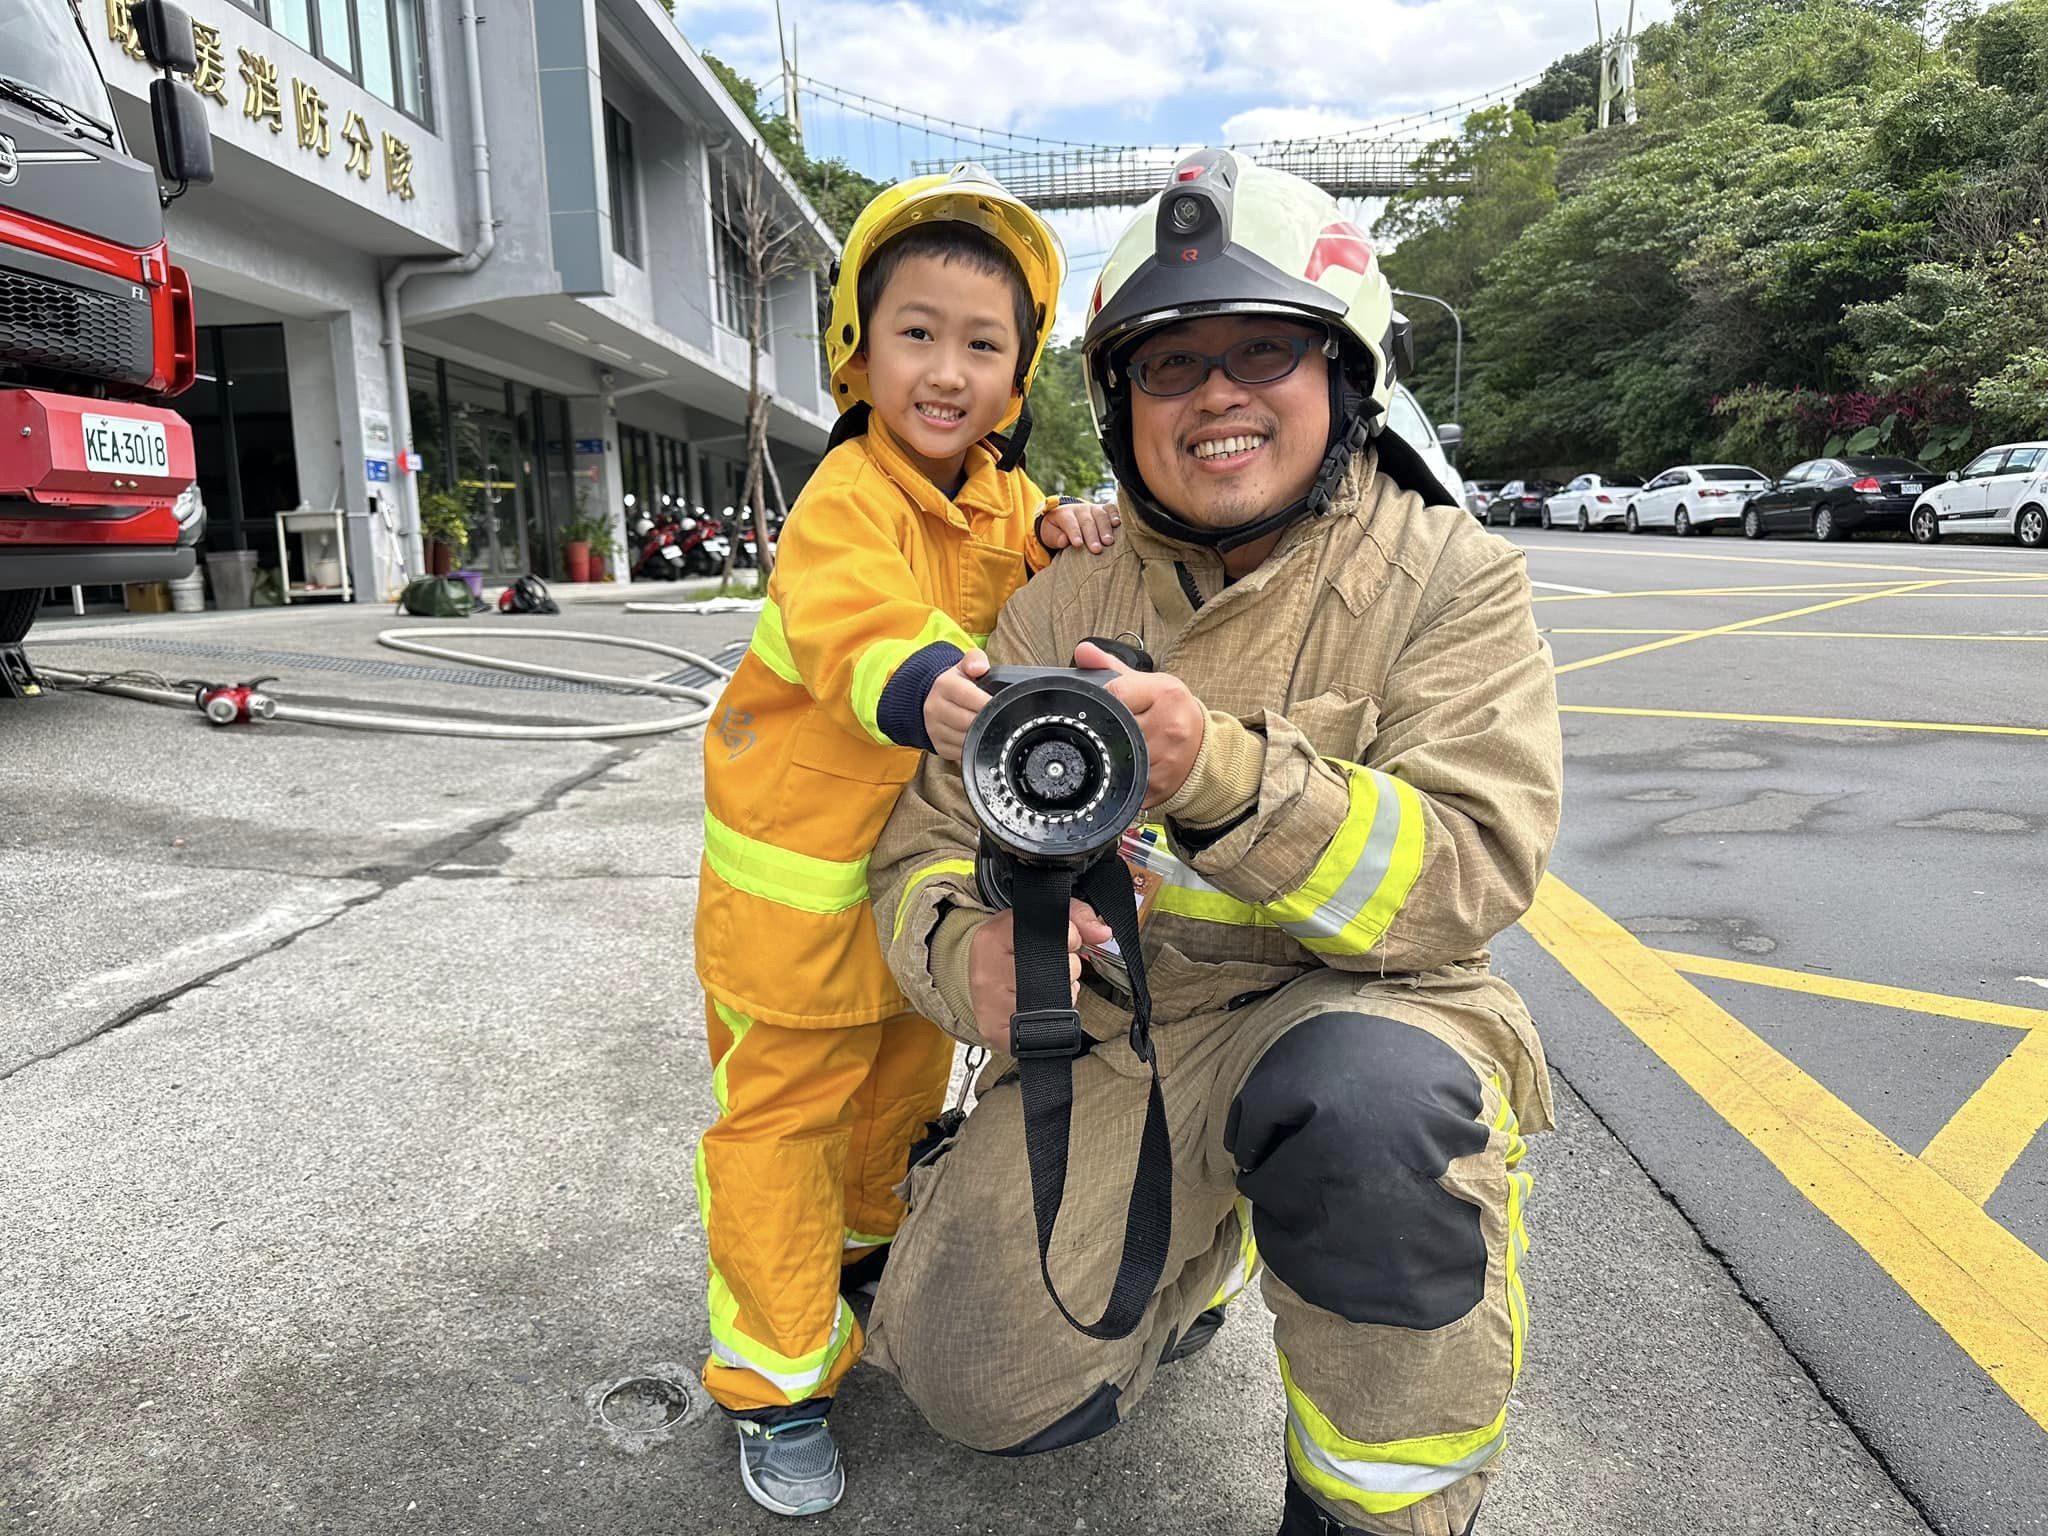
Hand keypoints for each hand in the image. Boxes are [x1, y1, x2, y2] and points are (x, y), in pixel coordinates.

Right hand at [924, 650, 990, 760]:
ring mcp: (935, 729)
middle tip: (1001, 716)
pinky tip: (981, 736)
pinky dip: (975, 746)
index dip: (988, 702)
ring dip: (983, 735)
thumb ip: (975, 660)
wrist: (930, 700)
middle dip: (988, 719)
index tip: (1003, 704)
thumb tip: (980, 667)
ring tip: (991, 725)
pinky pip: (962, 751)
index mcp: (944, 686)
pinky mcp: (939, 746)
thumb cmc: (955, 684)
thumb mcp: (964, 666)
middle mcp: (935, 708)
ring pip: (966, 739)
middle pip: (969, 721)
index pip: (969, 696)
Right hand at [965, 902, 1110, 1052]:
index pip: (1047, 937)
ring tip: (1045, 985)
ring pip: (1054, 1004)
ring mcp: (990, 1007)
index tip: (1069, 939)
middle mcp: (987, 973)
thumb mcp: (1038, 919)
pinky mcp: (997, 1033)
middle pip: (1055, 974)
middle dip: (1067, 968)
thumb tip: (1103, 933)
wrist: (976, 974)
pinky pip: (1043, 1029)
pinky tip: (1040, 1006)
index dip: (1070, 938)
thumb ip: (1076, 916)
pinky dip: (1052, 1019)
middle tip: (1053, 965)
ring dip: (1062, 995)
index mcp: (994, 937)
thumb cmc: (1011, 945)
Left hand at [1039, 498, 1120, 554]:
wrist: (1064, 519)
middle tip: (1096, 549)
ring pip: (1100, 515)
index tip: (1078, 544)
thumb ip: (1055, 538)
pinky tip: (1118, 524)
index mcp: (1063, 514)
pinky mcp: (1103, 509)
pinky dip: (1115, 515)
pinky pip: (1111, 509)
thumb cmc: (1056, 531)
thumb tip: (1064, 541)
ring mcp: (1093, 508)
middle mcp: (1079, 509)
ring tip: (1109, 542)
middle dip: (1092, 535)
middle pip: (1086, 521)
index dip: (1074, 533)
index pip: (1069, 522)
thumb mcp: (1049, 535)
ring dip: (1105, 529)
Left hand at [1073, 641, 1205, 806]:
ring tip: (1119, 743)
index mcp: (1167, 696)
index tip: (1106, 703)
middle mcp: (1169, 727)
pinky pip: (1122, 781)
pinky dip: (1117, 776)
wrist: (1204, 750)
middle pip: (1114, 725)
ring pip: (1115, 754)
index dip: (1104, 698)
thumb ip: (1112, 667)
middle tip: (1113, 726)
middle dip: (1108, 726)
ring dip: (1110, 751)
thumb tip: (1082, 652)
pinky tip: (1125, 765)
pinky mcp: (1156, 786)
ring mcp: (1164, 760)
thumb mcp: (1151, 684)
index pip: (1117, 692)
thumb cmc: (1174, 713)